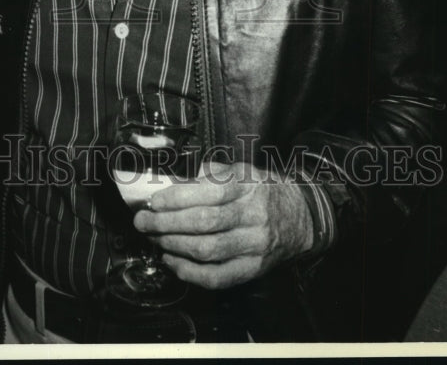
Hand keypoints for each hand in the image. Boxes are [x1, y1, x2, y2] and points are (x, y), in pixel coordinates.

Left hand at [133, 160, 313, 289]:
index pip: (209, 192)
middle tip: (143, 222)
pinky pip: (217, 277)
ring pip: (207, 250)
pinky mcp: (253, 269)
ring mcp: (254, 245)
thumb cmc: (266, 191)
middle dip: (166, 224)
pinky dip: (190, 273)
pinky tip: (172, 262)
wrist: (303, 217)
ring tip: (154, 239)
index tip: (154, 202)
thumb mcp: (244, 170)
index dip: (177, 198)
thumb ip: (212, 173)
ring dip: (173, 246)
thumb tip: (177, 182)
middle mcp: (253, 216)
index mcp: (248, 186)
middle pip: (204, 223)